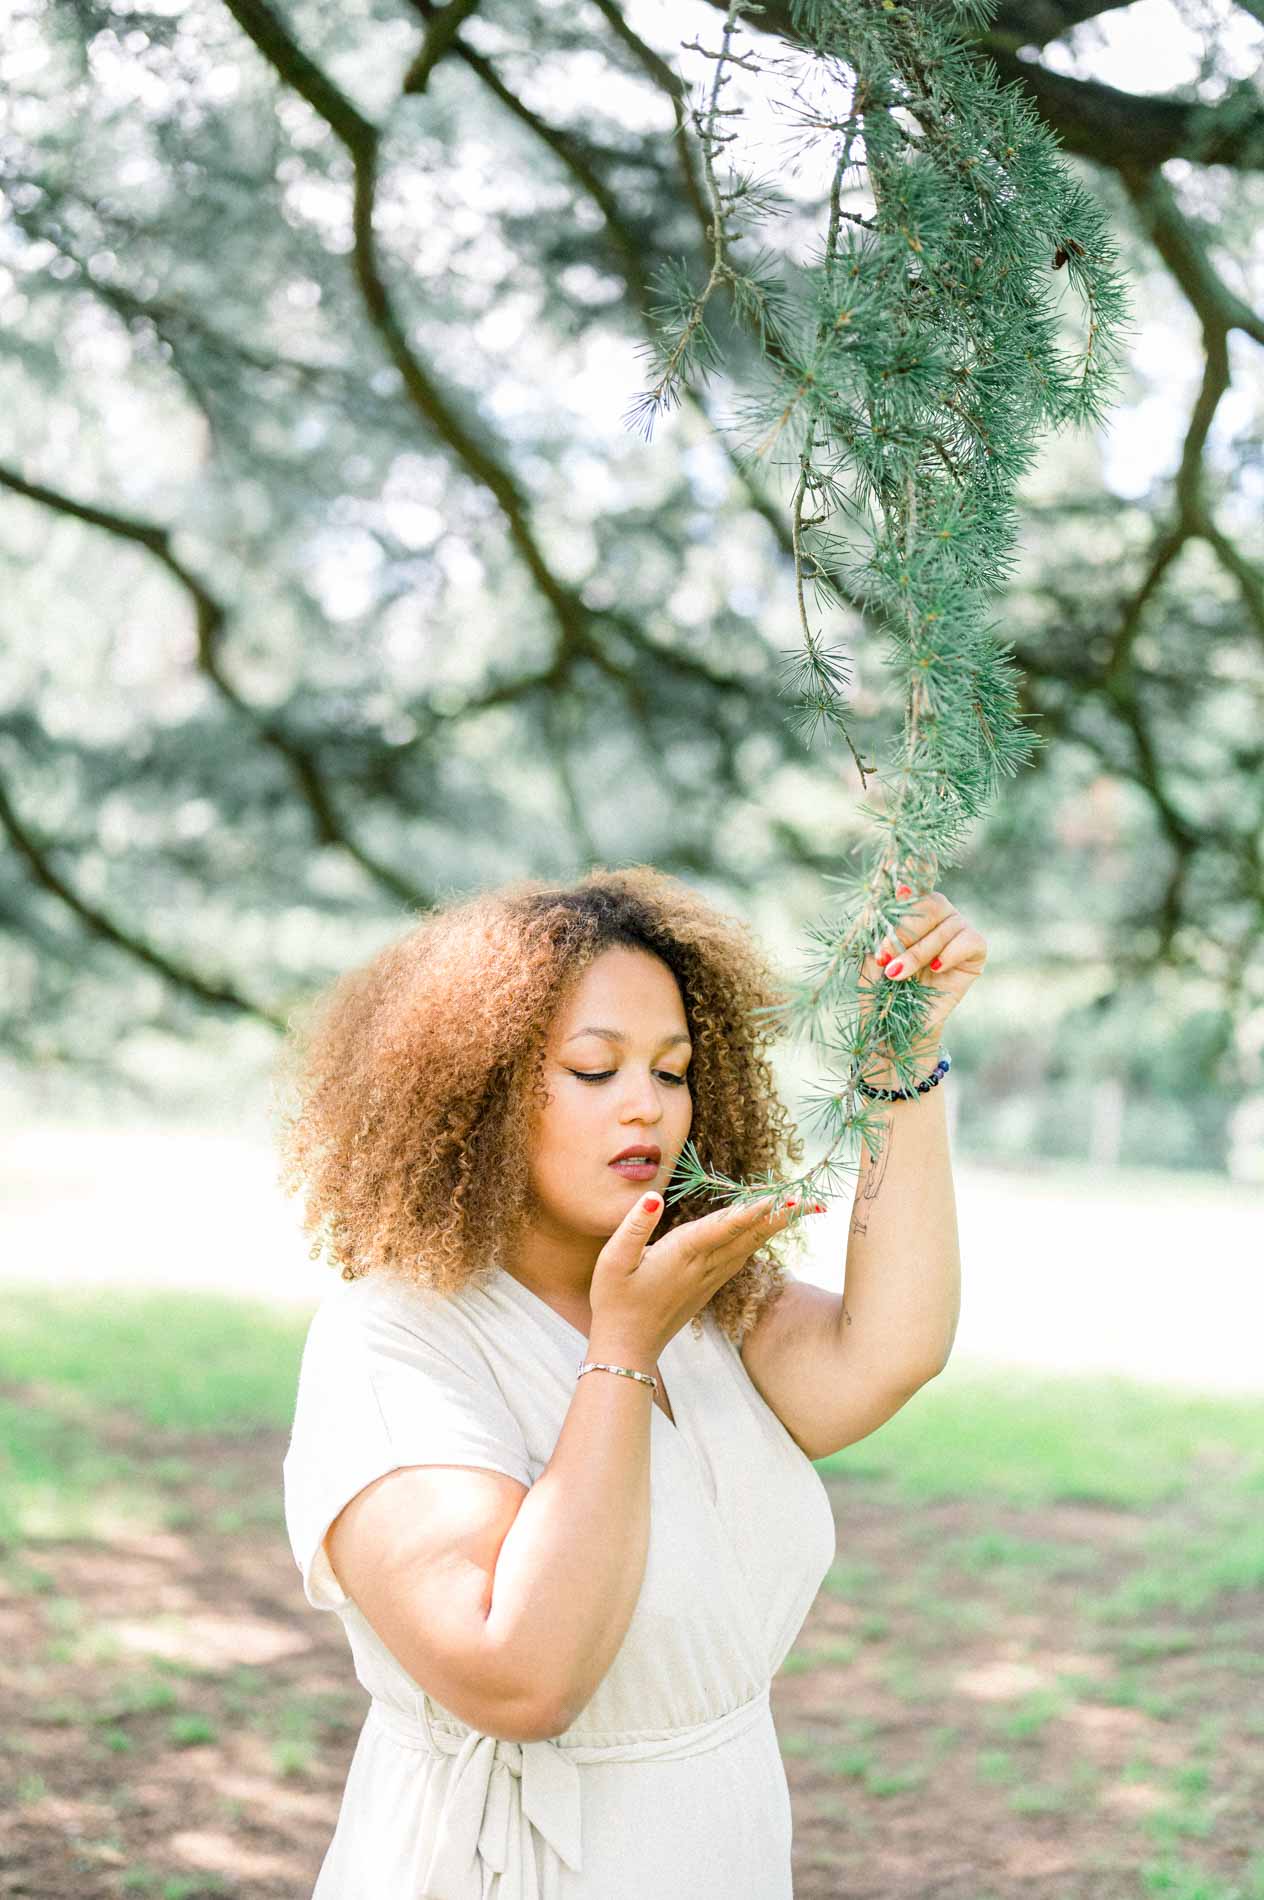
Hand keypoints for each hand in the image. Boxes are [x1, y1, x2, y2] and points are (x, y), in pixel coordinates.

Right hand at [589, 1189, 803, 1362]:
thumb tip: (653, 1197)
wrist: (626, 1347)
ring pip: (747, 1248)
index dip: (751, 1211)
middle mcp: (702, 1267)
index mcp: (681, 1255)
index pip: (723, 1227)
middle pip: (747, 1236)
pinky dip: (756, 1242)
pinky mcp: (707, 1288)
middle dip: (779, 1218)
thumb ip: (634, 1226)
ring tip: (798, 1211)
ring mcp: (708, 1279)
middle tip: (811, 1202)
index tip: (779, 1199)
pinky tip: (765, 1234)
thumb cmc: (614, 1302)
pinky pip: (738, 1260)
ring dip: (773, 1228)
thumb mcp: (613, 1260)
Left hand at [859, 884, 986, 1050]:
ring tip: (897, 975)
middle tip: (884, 957)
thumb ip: (881, 928)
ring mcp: (957, 929)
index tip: (906, 871)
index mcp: (910, 907)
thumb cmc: (881, 989)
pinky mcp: (975, 949)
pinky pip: (968, 940)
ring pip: (943, 927)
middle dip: (903, 931)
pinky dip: (950, 954)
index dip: (915, 867)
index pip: (916, 876)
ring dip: (917, 953)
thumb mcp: (872, 957)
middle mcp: (937, 912)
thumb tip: (897, 895)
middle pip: (928, 903)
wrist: (897, 1027)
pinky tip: (935, 970)